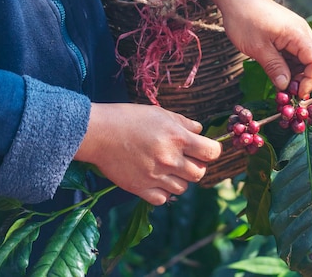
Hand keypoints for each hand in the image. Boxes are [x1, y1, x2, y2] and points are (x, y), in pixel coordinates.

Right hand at [75, 103, 220, 204]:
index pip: (211, 153)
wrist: (98, 133)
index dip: (212, 151)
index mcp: (178, 138)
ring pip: (183, 188)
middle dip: (197, 166)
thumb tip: (200, 131)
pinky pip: (163, 198)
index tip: (206, 149)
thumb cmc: (129, 118)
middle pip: (200, 173)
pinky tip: (157, 179)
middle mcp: (170, 159)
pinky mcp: (140, 188)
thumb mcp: (161, 114)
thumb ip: (184, 123)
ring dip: (180, 179)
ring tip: (169, 168)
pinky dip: (163, 192)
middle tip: (186, 159)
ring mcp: (155, 176)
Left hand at [145, 0, 311, 96]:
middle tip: (293, 90)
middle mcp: (303, 31)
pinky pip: (299, 51)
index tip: (297, 94)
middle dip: (311, 76)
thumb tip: (285, 86)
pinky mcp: (290, 32)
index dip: (311, 81)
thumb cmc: (244, 20)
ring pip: (311, 55)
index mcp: (298, 34)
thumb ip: (274, 68)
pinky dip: (294, 64)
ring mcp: (297, 31)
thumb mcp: (257, 48)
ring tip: (285, 83)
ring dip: (302, 71)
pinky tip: (281, 71)